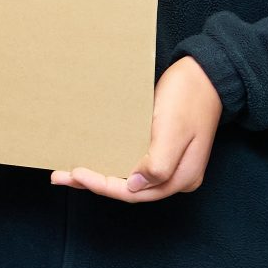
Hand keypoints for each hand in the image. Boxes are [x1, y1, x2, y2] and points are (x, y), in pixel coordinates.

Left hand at [52, 54, 220, 202]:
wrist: (206, 74)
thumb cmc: (189, 98)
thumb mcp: (174, 130)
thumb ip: (158, 164)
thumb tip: (135, 186)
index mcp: (181, 178)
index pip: (134, 193)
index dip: (103, 185)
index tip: (77, 173)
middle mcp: (175, 177)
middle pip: (129, 189)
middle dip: (95, 184)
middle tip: (61, 176)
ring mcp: (170, 164)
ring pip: (129, 177)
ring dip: (100, 174)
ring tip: (70, 172)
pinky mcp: (162, 149)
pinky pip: (133, 162)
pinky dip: (112, 161)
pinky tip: (95, 157)